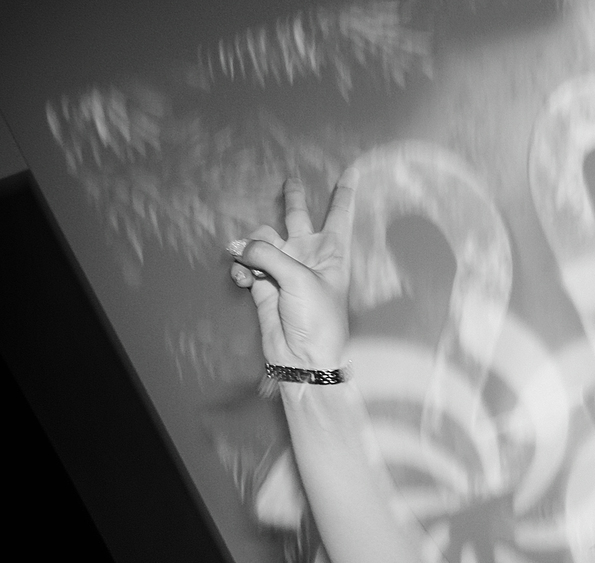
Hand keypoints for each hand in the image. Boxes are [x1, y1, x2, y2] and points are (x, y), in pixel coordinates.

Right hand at [228, 176, 354, 369]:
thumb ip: (268, 254)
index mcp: (332, 253)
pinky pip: (246, 263)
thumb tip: (241, 247)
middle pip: (300, 218)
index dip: (345, 194)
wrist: (302, 357)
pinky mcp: (265, 284)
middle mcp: (309, 257)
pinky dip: (241, 268)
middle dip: (294, 199)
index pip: (340, 216)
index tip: (353, 173)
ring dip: (252, 247)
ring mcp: (286, 269)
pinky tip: (243, 279)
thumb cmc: (318, 320)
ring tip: (251, 264)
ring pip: (262, 240)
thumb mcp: (298, 279)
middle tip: (290, 180)